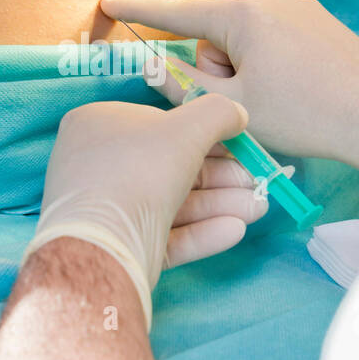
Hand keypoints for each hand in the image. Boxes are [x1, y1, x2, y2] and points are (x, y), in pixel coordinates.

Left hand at [23, 95, 265, 327]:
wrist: (103, 242)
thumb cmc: (141, 168)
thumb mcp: (188, 127)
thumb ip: (218, 114)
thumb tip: (238, 114)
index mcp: (100, 124)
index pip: (161, 125)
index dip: (207, 136)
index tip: (241, 147)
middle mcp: (99, 164)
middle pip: (172, 166)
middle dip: (221, 178)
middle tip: (258, 184)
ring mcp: (107, 208)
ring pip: (172, 202)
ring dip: (219, 204)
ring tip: (259, 209)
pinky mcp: (119, 245)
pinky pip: (164, 234)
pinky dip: (200, 231)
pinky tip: (235, 230)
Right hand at [101, 0, 358, 202]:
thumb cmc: (302, 115)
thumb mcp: (232, 108)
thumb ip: (184, 88)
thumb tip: (157, 67)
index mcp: (243, 15)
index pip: (178, 12)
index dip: (140, 10)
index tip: (109, 0)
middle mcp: (270, 0)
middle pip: (216, 37)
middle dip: (219, 71)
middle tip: (248, 105)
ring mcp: (299, 8)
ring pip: (246, 43)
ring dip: (247, 72)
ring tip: (280, 102)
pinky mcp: (320, 23)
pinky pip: (275, 42)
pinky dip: (273, 67)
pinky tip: (299, 92)